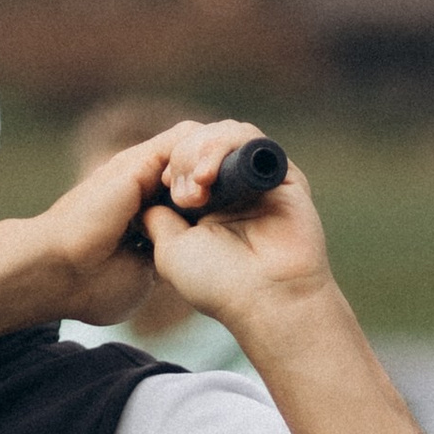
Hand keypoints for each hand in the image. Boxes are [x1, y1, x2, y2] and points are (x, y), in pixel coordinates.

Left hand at [141, 118, 331, 336]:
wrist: (265, 299)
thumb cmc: (219, 283)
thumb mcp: (170, 248)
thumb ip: (158, 215)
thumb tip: (150, 195)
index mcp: (205, 205)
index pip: (182, 161)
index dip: (170, 165)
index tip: (165, 189)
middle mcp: (232, 189)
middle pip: (202, 143)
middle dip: (183, 157)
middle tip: (185, 194)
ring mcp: (257, 180)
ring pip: (225, 134)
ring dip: (203, 150)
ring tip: (199, 181)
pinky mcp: (283, 174)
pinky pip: (251, 138)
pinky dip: (227, 144)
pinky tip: (211, 173)